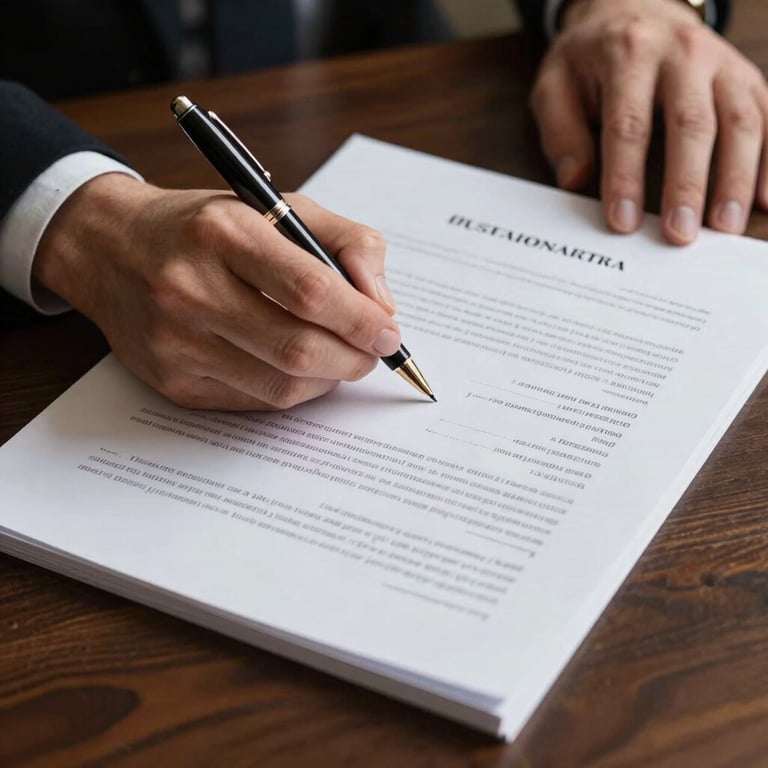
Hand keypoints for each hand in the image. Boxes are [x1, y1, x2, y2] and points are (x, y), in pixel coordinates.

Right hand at [33, 174, 400, 409]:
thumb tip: (382, 304)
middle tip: (371, 352)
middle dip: (353, 358)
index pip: (309, 290)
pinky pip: (255, 401)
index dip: (361, 320)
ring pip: (281, 385)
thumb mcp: (278, 208)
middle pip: (298, 348)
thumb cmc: (206, 227)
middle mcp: (190, 288)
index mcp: (221, 232)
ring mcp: (176, 342)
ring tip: (338, 356)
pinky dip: (293, 389)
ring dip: (328, 378)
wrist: (111, 249)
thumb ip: (346, 242)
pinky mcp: (173, 381)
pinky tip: (298, 367)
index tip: (388, 332)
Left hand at [529, 0, 767, 243]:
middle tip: (680, 234)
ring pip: (740, 120)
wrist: (632, 7)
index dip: (626, 177)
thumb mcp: (554, 86)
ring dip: (736, 179)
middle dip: (687, 184)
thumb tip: (575, 182)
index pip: (629, 126)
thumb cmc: (588, 59)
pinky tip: (765, 201)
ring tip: (725, 228)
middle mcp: (683, 53)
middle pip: (692, 125)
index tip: (623, 222)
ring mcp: (722, 62)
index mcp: (629, 55)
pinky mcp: (746, 76)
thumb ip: (561, 133)